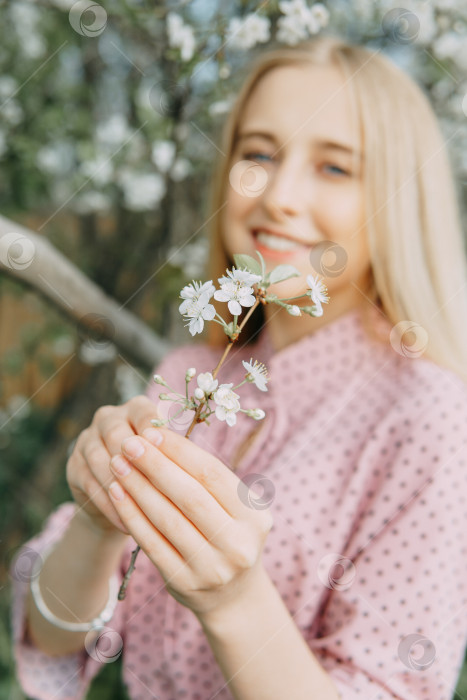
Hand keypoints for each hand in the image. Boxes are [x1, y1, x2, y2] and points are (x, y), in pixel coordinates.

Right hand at [66, 396, 159, 536]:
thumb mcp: (165, 458)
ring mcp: (86, 440)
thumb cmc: (155, 473)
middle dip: (135, 461)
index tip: (167, 455)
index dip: (155, 435)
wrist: (122, 500)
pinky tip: (127, 522)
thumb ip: (172, 452)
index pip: (145, 413)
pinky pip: (90, 484)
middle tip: (154, 486)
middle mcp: (108, 418)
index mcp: (136, 408)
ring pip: (101, 460)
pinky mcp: (73, 466)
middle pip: (117, 434)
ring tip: (142, 509)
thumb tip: (192, 457)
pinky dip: (111, 504)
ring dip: (122, 485)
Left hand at [107, 427, 273, 617]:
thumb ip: (208, 479)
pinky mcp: (183, 582)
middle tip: (128, 443)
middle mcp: (237, 544)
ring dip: (138, 487)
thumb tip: (161, 439)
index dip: (180, 450)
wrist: (232, 597)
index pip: (212, 474)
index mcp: (254, 516)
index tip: (152, 431)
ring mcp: (210, 567)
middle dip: (155, 465)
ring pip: (166, 518)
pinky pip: (151, 543)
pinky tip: (118, 493)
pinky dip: (132, 515)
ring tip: (118, 463)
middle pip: (189, 495)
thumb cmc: (229, 536)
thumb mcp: (235, 509)